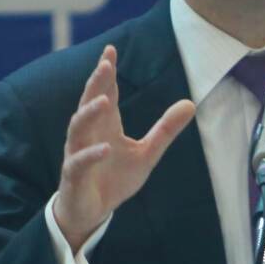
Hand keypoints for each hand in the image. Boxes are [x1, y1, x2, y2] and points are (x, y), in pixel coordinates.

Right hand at [51, 45, 195, 249]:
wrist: (91, 212)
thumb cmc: (114, 179)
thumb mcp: (146, 154)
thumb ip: (165, 130)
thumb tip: (190, 103)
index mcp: (104, 125)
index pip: (104, 92)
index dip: (106, 72)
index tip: (111, 50)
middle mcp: (87, 134)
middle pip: (89, 102)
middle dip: (96, 83)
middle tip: (105, 64)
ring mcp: (78, 153)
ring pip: (78, 127)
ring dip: (90, 113)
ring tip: (105, 101)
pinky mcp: (74, 175)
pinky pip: (79, 162)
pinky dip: (92, 154)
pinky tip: (106, 148)